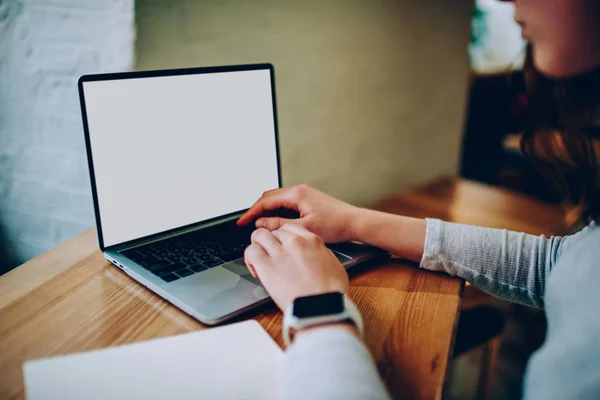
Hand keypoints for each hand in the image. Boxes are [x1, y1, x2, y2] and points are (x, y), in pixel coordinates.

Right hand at [237, 184, 360, 242]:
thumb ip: (279, 225)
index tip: (241, 222)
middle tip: (246, 224)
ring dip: (267, 211)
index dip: (251, 212)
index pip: (265, 201)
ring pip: (277, 200)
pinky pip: (286, 203)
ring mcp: (304, 194)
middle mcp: (299, 190)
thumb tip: (261, 224)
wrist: (354, 223)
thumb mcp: (304, 228)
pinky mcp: (308, 200)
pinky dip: (277, 211)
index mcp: (296, 194)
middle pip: (269, 197)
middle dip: (256, 210)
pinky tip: (276, 222)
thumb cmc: (335, 225)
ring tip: (258, 225)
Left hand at [244, 224, 349, 310]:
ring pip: (259, 236)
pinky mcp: (267, 267)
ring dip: (258, 246)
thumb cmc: (331, 292)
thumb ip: (320, 254)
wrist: (322, 307)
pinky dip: (250, 258)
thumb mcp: (333, 264)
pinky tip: (256, 269)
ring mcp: (280, 253)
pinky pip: (251, 252)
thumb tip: (315, 255)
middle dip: (270, 242)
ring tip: (259, 259)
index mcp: (311, 240)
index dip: (283, 237)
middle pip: (274, 232)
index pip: (289, 228)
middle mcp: (294, 243)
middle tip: (271, 255)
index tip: (281, 245)